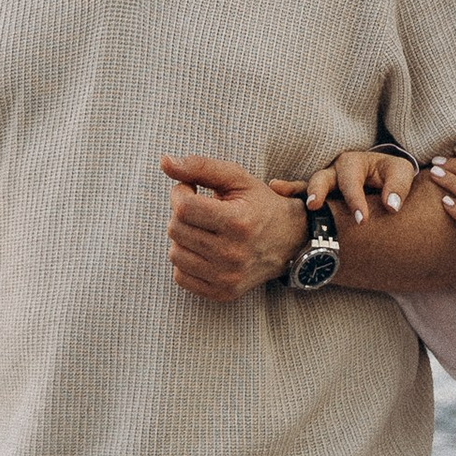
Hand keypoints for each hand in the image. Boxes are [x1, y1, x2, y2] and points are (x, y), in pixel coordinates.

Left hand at [161, 155, 307, 301]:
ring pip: (175, 254)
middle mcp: (233, 253)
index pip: (183, 207)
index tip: (190, 189)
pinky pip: (181, 276)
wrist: (291, 241)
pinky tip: (203, 249)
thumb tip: (164, 162)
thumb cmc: (260, 205)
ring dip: (182, 238)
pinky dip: (187, 260)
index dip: (179, 193)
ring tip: (203, 229)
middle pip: (175, 229)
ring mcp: (228, 277)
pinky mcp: (223, 292)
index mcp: (238, 222)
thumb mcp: (237, 178)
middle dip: (181, 213)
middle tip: (198, 208)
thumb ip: (200, 167)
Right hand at [290, 146, 419, 226]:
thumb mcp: (400, 174)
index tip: (362, 221)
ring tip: (282, 194)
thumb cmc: (391, 175)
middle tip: (314, 206)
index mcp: (354, 163)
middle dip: (318, 191)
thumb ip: (398, 188)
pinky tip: (274, 189)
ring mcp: (324, 182)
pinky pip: (300, 193)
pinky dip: (288, 191)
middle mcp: (335, 170)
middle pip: (323, 178)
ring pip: (308, 185)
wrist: (383, 177)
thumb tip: (391, 207)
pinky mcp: (319, 194)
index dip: (356, 201)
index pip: (352, 182)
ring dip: (297, 191)